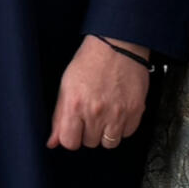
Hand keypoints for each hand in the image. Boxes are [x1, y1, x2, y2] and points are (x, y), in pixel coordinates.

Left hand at [46, 35, 148, 150]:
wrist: (118, 45)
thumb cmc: (91, 61)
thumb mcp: (66, 85)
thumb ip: (59, 117)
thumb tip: (53, 142)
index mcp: (75, 105)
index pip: (69, 142)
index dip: (71, 136)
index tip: (75, 128)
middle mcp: (96, 112)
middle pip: (90, 143)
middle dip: (89, 132)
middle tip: (92, 114)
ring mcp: (117, 113)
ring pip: (109, 142)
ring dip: (106, 132)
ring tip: (106, 114)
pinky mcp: (135, 110)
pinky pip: (127, 133)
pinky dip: (123, 126)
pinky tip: (118, 110)